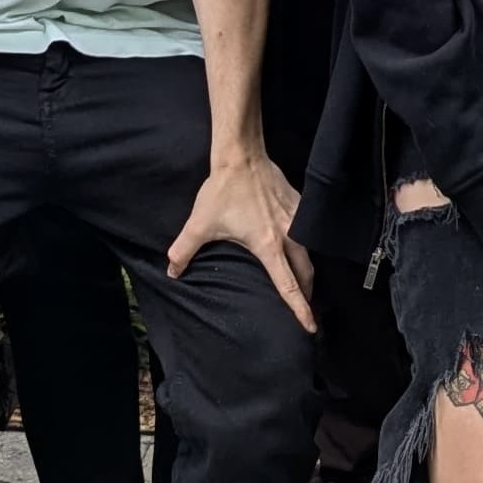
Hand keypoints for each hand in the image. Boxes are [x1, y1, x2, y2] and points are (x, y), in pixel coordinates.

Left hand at [169, 146, 316, 331]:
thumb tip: (172, 271)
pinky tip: (298, 247)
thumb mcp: (200, 224)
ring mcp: (297, 220)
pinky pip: (308, 233)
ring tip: (303, 283)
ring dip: (307, 272)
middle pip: (306, 274)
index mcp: (267, 246)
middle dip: (307, 295)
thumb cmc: (222, 190)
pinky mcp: (300, 205)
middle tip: (305, 308)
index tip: (310, 327)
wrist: (242, 156)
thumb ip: (183, 250)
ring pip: (310, 254)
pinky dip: (306, 247)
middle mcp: (288, 236)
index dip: (300, 309)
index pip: (288, 286)